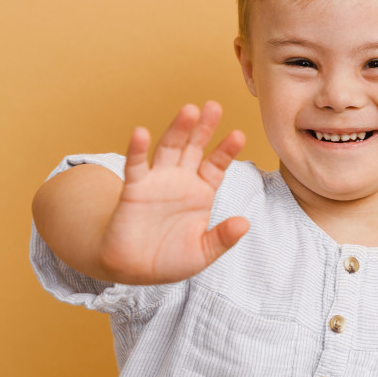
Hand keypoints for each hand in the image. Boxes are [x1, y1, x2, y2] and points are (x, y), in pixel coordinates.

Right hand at [98, 101, 248, 283]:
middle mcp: (181, 180)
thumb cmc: (170, 260)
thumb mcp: (203, 253)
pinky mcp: (133, 189)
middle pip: (195, 147)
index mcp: (202, 191)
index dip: (226, 150)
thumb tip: (244, 223)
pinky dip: (137, 149)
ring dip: (178, 129)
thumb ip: (223, 238)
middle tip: (214, 105)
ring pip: (169, 149)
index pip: (217, 164)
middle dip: (204, 127)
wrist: (133, 270)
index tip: (239, 134)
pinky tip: (141, 133)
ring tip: (189, 110)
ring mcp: (157, 181)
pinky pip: (135, 166)